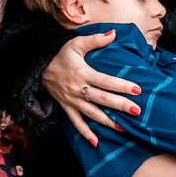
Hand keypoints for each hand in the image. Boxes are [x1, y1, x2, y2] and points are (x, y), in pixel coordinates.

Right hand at [41, 31, 139, 146]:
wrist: (37, 65)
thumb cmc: (59, 53)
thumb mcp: (76, 43)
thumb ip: (95, 40)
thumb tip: (113, 33)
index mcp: (83, 73)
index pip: (106, 81)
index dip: (122, 86)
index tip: (137, 90)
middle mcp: (78, 89)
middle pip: (102, 99)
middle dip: (120, 106)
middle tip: (136, 111)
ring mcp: (72, 100)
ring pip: (92, 113)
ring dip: (107, 122)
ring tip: (123, 128)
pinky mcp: (66, 107)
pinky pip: (76, 122)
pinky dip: (85, 133)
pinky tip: (96, 143)